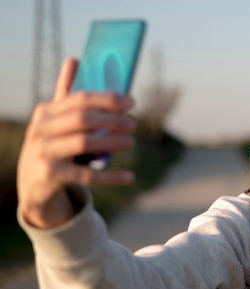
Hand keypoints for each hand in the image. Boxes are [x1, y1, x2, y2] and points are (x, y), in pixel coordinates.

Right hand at [17, 58, 136, 228]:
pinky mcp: (51, 177)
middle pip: (82, 119)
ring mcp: (44, 154)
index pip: (80, 99)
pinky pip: (86, 175)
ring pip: (84, 144)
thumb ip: (66, 94)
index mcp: (45, 112)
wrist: (33, 184)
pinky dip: (110, 176)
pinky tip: (130, 176)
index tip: (131, 102)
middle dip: (112, 119)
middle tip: (133, 124)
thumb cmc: (52, 145)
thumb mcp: (55, 120)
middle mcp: (41, 130)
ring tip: (131, 143)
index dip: (107, 99)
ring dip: (112, 142)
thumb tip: (74, 59)